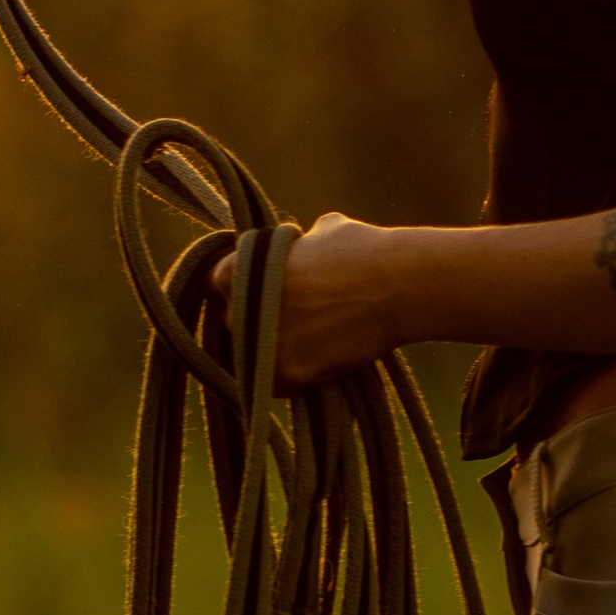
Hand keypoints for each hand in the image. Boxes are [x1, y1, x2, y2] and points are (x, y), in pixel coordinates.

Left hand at [213, 209, 404, 388]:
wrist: (397, 284)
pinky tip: (315, 361)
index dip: (241, 287)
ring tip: (306, 341)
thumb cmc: (360, 249)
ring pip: (254, 356)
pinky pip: (278, 382)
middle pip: (234, 321)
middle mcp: (240, 308)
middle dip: (255, 320)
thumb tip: (303, 247)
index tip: (260, 293)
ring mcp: (261, 345)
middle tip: (289, 318)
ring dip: (272, 351)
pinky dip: (293, 377)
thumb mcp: (319, 231)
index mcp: (237, 270)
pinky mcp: (287, 375)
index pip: (219, 283)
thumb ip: (296, 247)